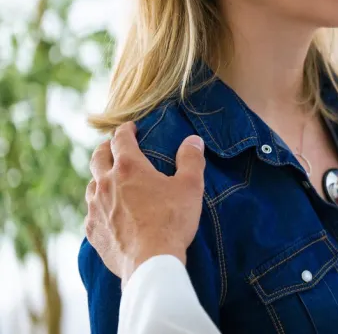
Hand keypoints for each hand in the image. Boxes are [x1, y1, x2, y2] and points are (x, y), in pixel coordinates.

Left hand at [84, 122, 205, 287]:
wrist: (150, 262)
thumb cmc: (172, 221)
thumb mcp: (190, 186)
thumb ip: (191, 159)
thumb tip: (193, 141)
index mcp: (128, 167)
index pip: (120, 139)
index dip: (126, 130)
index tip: (131, 128)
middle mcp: (105, 183)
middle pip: (97, 157)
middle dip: (105, 149)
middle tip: (113, 147)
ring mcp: (95, 208)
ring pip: (91, 185)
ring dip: (100, 179)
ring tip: (110, 181)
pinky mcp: (92, 231)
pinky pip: (91, 213)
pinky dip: (99, 207)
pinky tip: (109, 213)